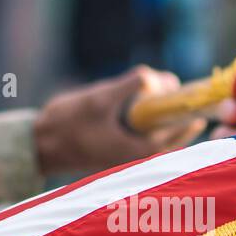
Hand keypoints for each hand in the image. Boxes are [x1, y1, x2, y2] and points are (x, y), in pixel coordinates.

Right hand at [34, 66, 206, 174]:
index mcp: (139, 150)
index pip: (178, 132)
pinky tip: (147, 108)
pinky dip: (151, 125)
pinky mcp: (119, 154)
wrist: (40, 144)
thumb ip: (129, 86)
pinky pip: (146, 140)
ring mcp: (128, 158)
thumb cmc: (68, 123)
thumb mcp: (100, 98)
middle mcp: (138, 159)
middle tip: (183, 93)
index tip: (195, 96)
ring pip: (160, 139)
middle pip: (173, 137)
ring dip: (165, 119)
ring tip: (165, 96)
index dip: (188, 112)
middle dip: (179, 115)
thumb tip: (154, 77)